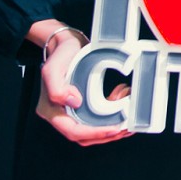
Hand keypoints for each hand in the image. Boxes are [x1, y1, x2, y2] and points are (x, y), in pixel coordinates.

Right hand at [37, 31, 131, 146]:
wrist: (66, 44)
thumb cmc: (60, 55)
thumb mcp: (53, 68)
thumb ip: (57, 88)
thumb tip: (74, 103)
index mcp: (51, 110)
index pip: (73, 131)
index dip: (94, 133)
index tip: (114, 129)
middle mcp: (60, 114)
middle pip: (83, 136)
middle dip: (107, 135)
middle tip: (127, 128)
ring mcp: (71, 110)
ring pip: (92, 129)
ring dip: (111, 126)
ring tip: (129, 115)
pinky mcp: (81, 105)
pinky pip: (97, 117)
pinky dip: (112, 113)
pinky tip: (122, 98)